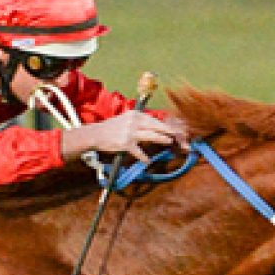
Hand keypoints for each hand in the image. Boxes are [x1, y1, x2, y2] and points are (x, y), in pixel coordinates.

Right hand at [63, 110, 185, 164]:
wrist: (96, 134)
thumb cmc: (113, 129)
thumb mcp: (127, 120)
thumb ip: (140, 122)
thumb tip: (157, 128)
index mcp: (136, 114)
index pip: (155, 119)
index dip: (166, 126)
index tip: (175, 130)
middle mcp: (134, 121)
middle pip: (156, 125)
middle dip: (169, 131)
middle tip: (178, 135)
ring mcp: (130, 132)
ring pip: (151, 135)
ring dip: (162, 139)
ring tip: (169, 141)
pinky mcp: (126, 143)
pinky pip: (138, 151)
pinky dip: (144, 157)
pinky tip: (148, 160)